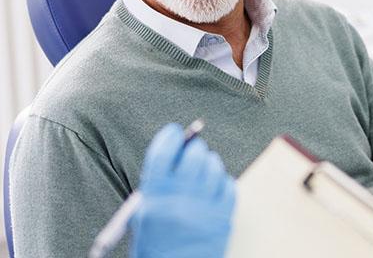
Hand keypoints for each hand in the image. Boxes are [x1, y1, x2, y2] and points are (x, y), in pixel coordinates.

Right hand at [130, 123, 235, 257]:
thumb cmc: (155, 241)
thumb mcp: (143, 210)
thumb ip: (158, 179)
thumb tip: (177, 146)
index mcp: (155, 195)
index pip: (164, 151)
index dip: (170, 135)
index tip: (175, 131)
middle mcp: (180, 198)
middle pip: (194, 154)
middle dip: (194, 148)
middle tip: (192, 151)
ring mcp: (204, 208)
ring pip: (214, 166)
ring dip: (209, 163)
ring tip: (204, 170)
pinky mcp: (223, 218)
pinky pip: (229, 185)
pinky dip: (222, 181)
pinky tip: (214, 188)